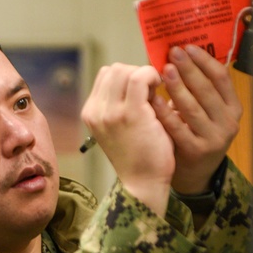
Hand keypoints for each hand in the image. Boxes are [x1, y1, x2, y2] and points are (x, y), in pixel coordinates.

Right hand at [81, 63, 174, 215]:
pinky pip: (139, 77)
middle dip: (136, 73)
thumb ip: (124, 103)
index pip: (106, 76)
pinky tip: (160, 90)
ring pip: (124, 70)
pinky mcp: (130, 114)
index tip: (144, 89)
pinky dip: (152, 76)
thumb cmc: (140, 157)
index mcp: (91, 113)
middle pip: (114, 69)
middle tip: (152, 90)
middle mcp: (96, 111)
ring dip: (144, 75)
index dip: (127, 75)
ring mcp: (110, 112)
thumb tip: (142, 77)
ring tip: (156, 92)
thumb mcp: (121, 127)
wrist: (143, 184)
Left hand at [152, 44, 242, 194]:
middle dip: (189, 69)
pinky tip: (154, 99)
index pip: (222, 78)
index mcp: (233, 108)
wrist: (194, 172)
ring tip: (165, 70)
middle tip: (173, 53)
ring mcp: (213, 138)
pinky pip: (178, 128)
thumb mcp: (206, 110)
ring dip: (178, 87)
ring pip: (193, 108)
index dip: (205, 61)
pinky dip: (165, 112)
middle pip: (207, 90)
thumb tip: (179, 54)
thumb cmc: (196, 132)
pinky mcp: (196, 151)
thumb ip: (198, 88)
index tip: (188, 47)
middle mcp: (228, 123)